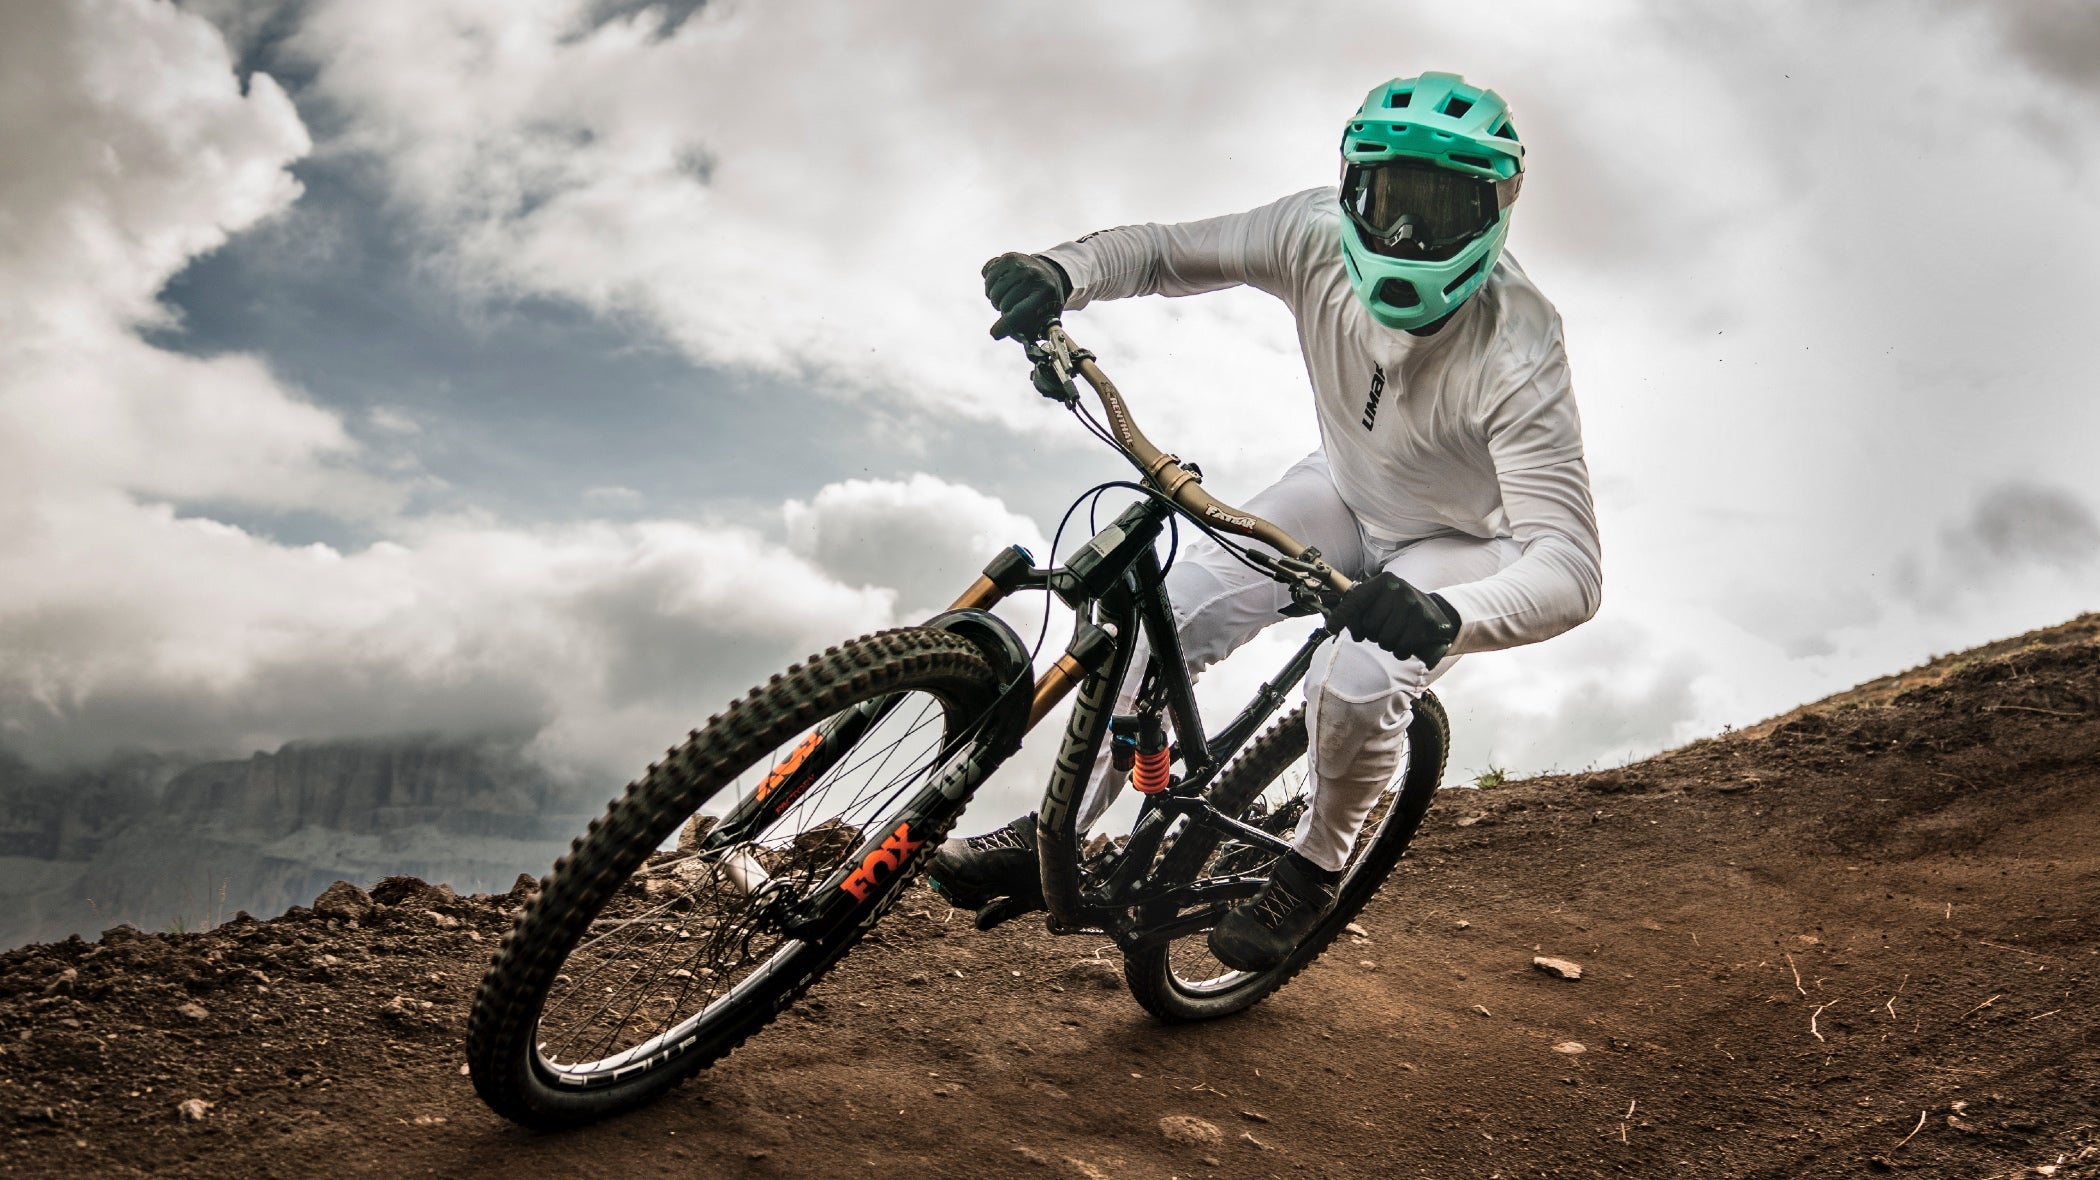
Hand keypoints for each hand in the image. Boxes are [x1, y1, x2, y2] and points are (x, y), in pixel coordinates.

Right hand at [983, 253, 1069, 340]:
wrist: (1051, 274)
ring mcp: (1020, 264)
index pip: (1018, 313)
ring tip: (1005, 297)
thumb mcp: (1044, 318)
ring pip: (992, 289)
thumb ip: (1026, 333)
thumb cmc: (1045, 302)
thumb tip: (999, 335)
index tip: (995, 333)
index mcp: (1044, 293)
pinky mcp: (1009, 257)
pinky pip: (987, 273)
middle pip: (1002, 302)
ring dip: (994, 297)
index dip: (1004, 326)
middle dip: (1003, 310)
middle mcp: (1032, 276)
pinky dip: (989, 282)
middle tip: (1010, 309)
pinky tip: (1000, 284)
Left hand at [1334, 572, 1460, 665]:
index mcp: (1383, 582)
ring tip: (1397, 634)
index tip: (1330, 628)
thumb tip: (1331, 625)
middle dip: (1373, 634)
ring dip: (1387, 644)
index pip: (1355, 600)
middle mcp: (1398, 590)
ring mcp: (1413, 606)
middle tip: (1385, 628)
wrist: (1438, 613)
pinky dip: (1400, 651)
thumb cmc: (1399, 609)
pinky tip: (1407, 642)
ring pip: (1384, 641)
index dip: (1342, 616)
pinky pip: (1400, 649)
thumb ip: (1356, 608)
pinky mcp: (1425, 624)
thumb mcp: (1379, 600)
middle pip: (1369, 626)